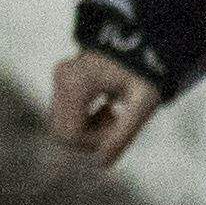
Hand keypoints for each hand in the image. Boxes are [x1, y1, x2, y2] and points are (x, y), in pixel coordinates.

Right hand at [45, 52, 164, 168]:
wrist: (143, 40)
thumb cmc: (147, 71)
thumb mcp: (142, 105)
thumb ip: (123, 135)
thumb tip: (101, 164)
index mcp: (77, 84)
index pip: (71, 135)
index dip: (94, 143)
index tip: (119, 129)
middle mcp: (61, 78)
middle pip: (62, 133)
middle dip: (89, 138)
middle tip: (116, 122)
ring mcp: (58, 77)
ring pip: (61, 126)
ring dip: (87, 129)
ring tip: (113, 113)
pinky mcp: (60, 79)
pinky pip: (64, 115)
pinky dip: (84, 120)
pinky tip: (105, 106)